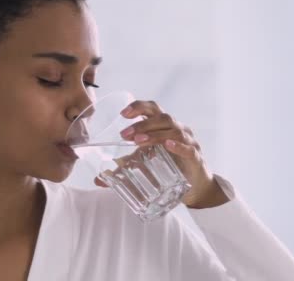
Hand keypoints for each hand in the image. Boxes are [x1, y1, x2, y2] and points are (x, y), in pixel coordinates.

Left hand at [93, 100, 229, 208]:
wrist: (194, 186)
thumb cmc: (169, 167)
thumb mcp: (144, 165)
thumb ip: (123, 169)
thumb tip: (98, 180)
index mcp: (163, 126)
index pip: (152, 109)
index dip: (138, 107)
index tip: (123, 113)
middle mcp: (177, 129)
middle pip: (162, 116)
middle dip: (142, 123)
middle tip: (124, 134)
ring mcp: (187, 141)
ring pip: (173, 129)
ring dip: (154, 134)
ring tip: (138, 141)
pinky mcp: (195, 156)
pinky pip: (187, 147)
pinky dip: (177, 145)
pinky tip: (167, 145)